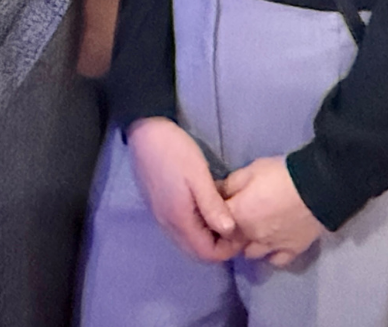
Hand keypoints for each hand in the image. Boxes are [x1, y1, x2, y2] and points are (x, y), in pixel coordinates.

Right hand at [126, 118, 242, 262]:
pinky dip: (196, 229)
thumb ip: (213, 206)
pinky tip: (207, 212)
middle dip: (218, 246)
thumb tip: (230, 231)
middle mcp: (167, 225)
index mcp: (178, 220)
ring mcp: (161, 218)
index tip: (243, 234)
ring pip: (187, 242)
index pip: (205, 253)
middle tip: (237, 228)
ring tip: (225, 219)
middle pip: (195, 252)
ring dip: (207, 238)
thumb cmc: (175, 152)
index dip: (227, 250)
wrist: (145, 134)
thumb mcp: (199, 176)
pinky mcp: (159, 208)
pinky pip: (180, 230)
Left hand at [221, 156, 323, 267]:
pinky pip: (276, 260)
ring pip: (251, 253)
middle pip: (231, 242)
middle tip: (237, 218)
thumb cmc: (280, 174)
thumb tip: (216, 192)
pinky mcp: (291, 251)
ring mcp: (271, 247)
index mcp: (237, 216)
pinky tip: (273, 244)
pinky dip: (272, 254)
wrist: (318, 186)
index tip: (219, 207)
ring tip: (254, 231)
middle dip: (230, 232)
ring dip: (249, 243)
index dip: (214, 215)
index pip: (214, 223)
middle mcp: (250, 237)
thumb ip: (230, 184)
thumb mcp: (251, 170)